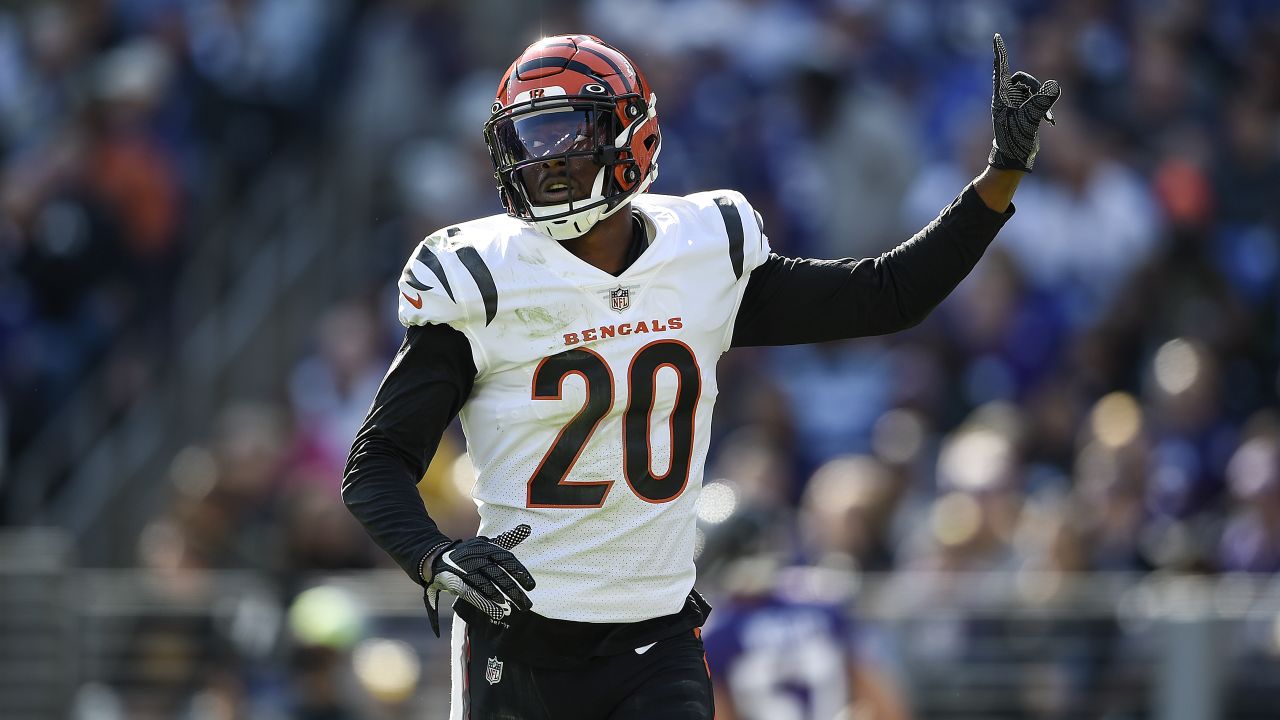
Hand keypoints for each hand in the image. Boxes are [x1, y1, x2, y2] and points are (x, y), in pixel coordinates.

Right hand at [423, 525, 535, 636]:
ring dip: (499, 598)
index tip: (532, 586)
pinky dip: (485, 604)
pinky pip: (473, 594)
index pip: (507, 560)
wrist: (438, 558)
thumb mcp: (487, 544)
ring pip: (486, 585)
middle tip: (527, 604)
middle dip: (513, 591)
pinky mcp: (457, 582)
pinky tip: (497, 613)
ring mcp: (466, 570)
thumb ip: (507, 539)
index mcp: (487, 548)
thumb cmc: (470, 552)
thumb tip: (527, 527)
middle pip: (499, 575)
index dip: (520, 573)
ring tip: (512, 610)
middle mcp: (477, 558)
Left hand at [988, 33, 1060, 171]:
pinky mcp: (1024, 110)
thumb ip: (1042, 102)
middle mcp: (1006, 98)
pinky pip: (1038, 99)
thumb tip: (1055, 87)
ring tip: (1044, 118)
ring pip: (1032, 89)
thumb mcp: (1030, 120)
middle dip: (1034, 86)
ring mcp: (1015, 104)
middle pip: (1022, 78)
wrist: (1015, 158)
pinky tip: (1051, 121)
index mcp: (1001, 97)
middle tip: (1041, 105)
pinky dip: (1045, 108)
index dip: (1001, 52)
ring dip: (1041, 101)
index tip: (997, 36)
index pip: (1001, 69)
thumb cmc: (1016, 141)